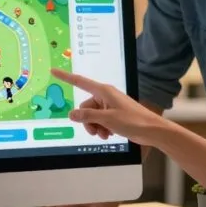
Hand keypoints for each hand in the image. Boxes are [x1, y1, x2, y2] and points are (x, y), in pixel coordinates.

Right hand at [51, 68, 175, 144]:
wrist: (151, 130)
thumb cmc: (133, 120)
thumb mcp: (107, 119)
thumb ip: (88, 116)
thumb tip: (71, 114)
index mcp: (103, 91)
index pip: (80, 82)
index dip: (66, 77)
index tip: (53, 71)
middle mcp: (105, 96)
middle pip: (85, 107)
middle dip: (87, 121)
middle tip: (95, 131)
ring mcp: (110, 106)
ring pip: (92, 116)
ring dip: (95, 126)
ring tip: (104, 134)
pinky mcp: (114, 115)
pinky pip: (100, 120)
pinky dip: (101, 128)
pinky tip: (108, 134)